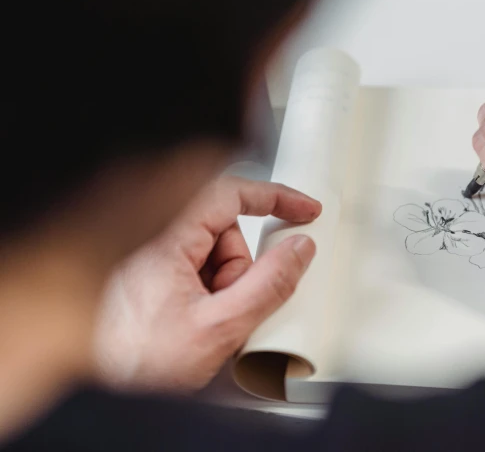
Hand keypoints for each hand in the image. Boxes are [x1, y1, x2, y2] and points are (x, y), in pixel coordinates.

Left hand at [92, 177, 320, 390]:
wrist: (87, 384)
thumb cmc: (130, 360)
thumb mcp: (218, 329)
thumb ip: (269, 285)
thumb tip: (299, 251)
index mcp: (166, 235)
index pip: (233, 193)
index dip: (276, 197)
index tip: (304, 208)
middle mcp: (153, 236)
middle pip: (224, 232)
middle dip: (237, 268)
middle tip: (227, 306)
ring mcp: (147, 253)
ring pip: (208, 253)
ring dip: (218, 284)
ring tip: (199, 321)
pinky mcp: (143, 269)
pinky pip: (189, 267)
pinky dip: (200, 290)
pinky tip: (186, 319)